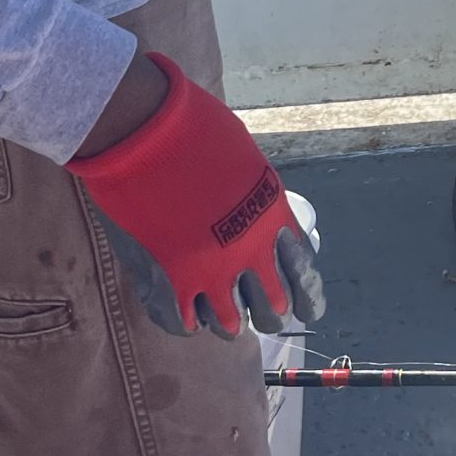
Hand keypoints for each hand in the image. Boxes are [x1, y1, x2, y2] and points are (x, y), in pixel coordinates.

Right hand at [66, 55, 325, 339]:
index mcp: (273, 218)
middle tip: (262, 313)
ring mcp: (211, 271)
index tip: (306, 311)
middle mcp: (250, 251)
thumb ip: (256, 196)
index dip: (308, 300)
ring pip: (231, 324)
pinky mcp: (172, 281)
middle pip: (272, 310)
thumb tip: (261, 216)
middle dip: (269, 315)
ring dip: (228, 322)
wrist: (147, 130)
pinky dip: (187, 321)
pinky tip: (187, 316)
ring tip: (224, 319)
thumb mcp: (246, 161)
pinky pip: (185, 322)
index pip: (305, 276)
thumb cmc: (195, 131)